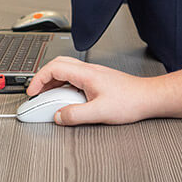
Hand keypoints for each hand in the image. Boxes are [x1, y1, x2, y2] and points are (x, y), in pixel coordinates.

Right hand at [25, 56, 160, 125]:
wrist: (148, 97)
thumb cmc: (131, 101)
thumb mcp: (100, 112)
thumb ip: (76, 115)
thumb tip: (58, 116)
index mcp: (86, 74)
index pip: (54, 68)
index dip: (39, 79)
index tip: (32, 91)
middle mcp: (89, 71)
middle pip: (58, 65)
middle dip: (43, 78)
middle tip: (36, 92)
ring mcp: (94, 74)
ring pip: (66, 71)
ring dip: (53, 82)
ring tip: (47, 97)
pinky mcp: (98, 80)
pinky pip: (75, 78)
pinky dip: (64, 86)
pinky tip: (66, 98)